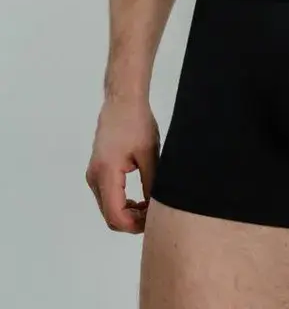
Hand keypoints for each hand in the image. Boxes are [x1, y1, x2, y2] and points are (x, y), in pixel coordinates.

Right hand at [85, 96, 159, 232]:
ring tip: (149, 207)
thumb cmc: (137, 123)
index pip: (115, 215)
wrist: (122, 101)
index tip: (153, 221)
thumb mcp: (149, 154)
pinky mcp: (97, 170)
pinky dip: (121, 203)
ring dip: (127, 213)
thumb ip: (151, 183)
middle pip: (109, 216)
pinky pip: (107, 197)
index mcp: (106, 173)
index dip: (134, 225)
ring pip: (107, 208)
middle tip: (154, 216)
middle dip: (132, 222)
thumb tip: (155, 208)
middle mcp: (94, 177)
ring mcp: (93, 175)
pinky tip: (140, 199)